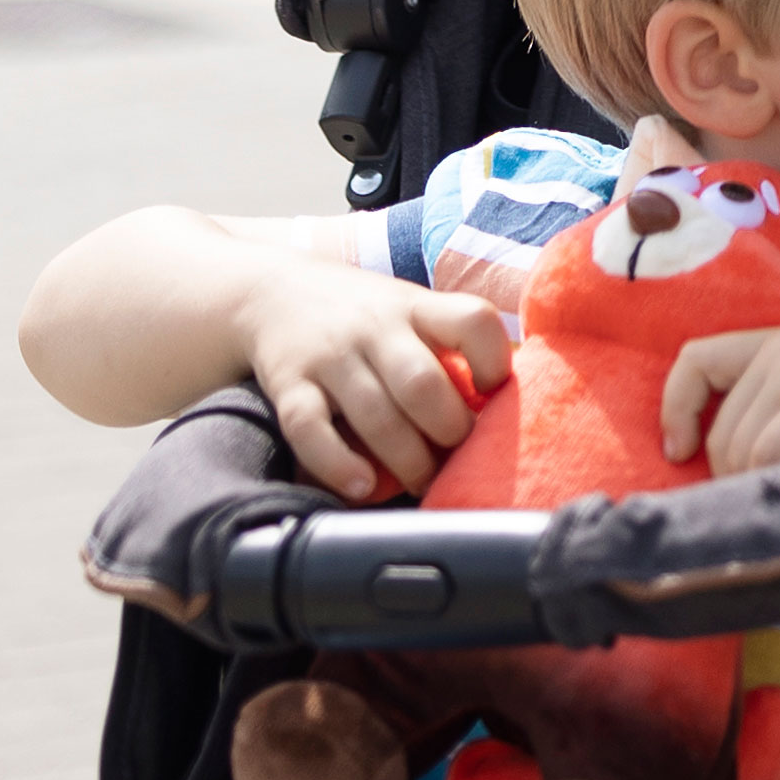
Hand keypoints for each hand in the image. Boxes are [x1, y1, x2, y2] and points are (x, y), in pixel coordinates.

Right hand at [237, 260, 514, 498]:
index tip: (494, 392)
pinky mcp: (288, 384)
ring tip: (424, 481)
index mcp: (416, 307)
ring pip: (375, 414)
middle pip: (422, 383)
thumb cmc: (362, 316)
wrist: (270, 293)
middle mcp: (374, 327)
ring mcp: (329, 355)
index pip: (471, 319)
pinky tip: (363, 486)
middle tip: (459, 456)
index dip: (494, 360)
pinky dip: (338, 464)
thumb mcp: (410, 310)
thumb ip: (449, 345)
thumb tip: (509, 398)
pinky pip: (310, 429)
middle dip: (450, 430)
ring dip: (407, 459)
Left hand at [663, 310, 779, 476]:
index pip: (695, 361)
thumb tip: (773, 474)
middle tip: (772, 504)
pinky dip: (776, 487)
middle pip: (721, 431)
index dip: (675, 407)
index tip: (681, 450)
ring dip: (757, 490)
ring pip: (740, 450)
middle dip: (732, 479)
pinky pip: (770, 456)